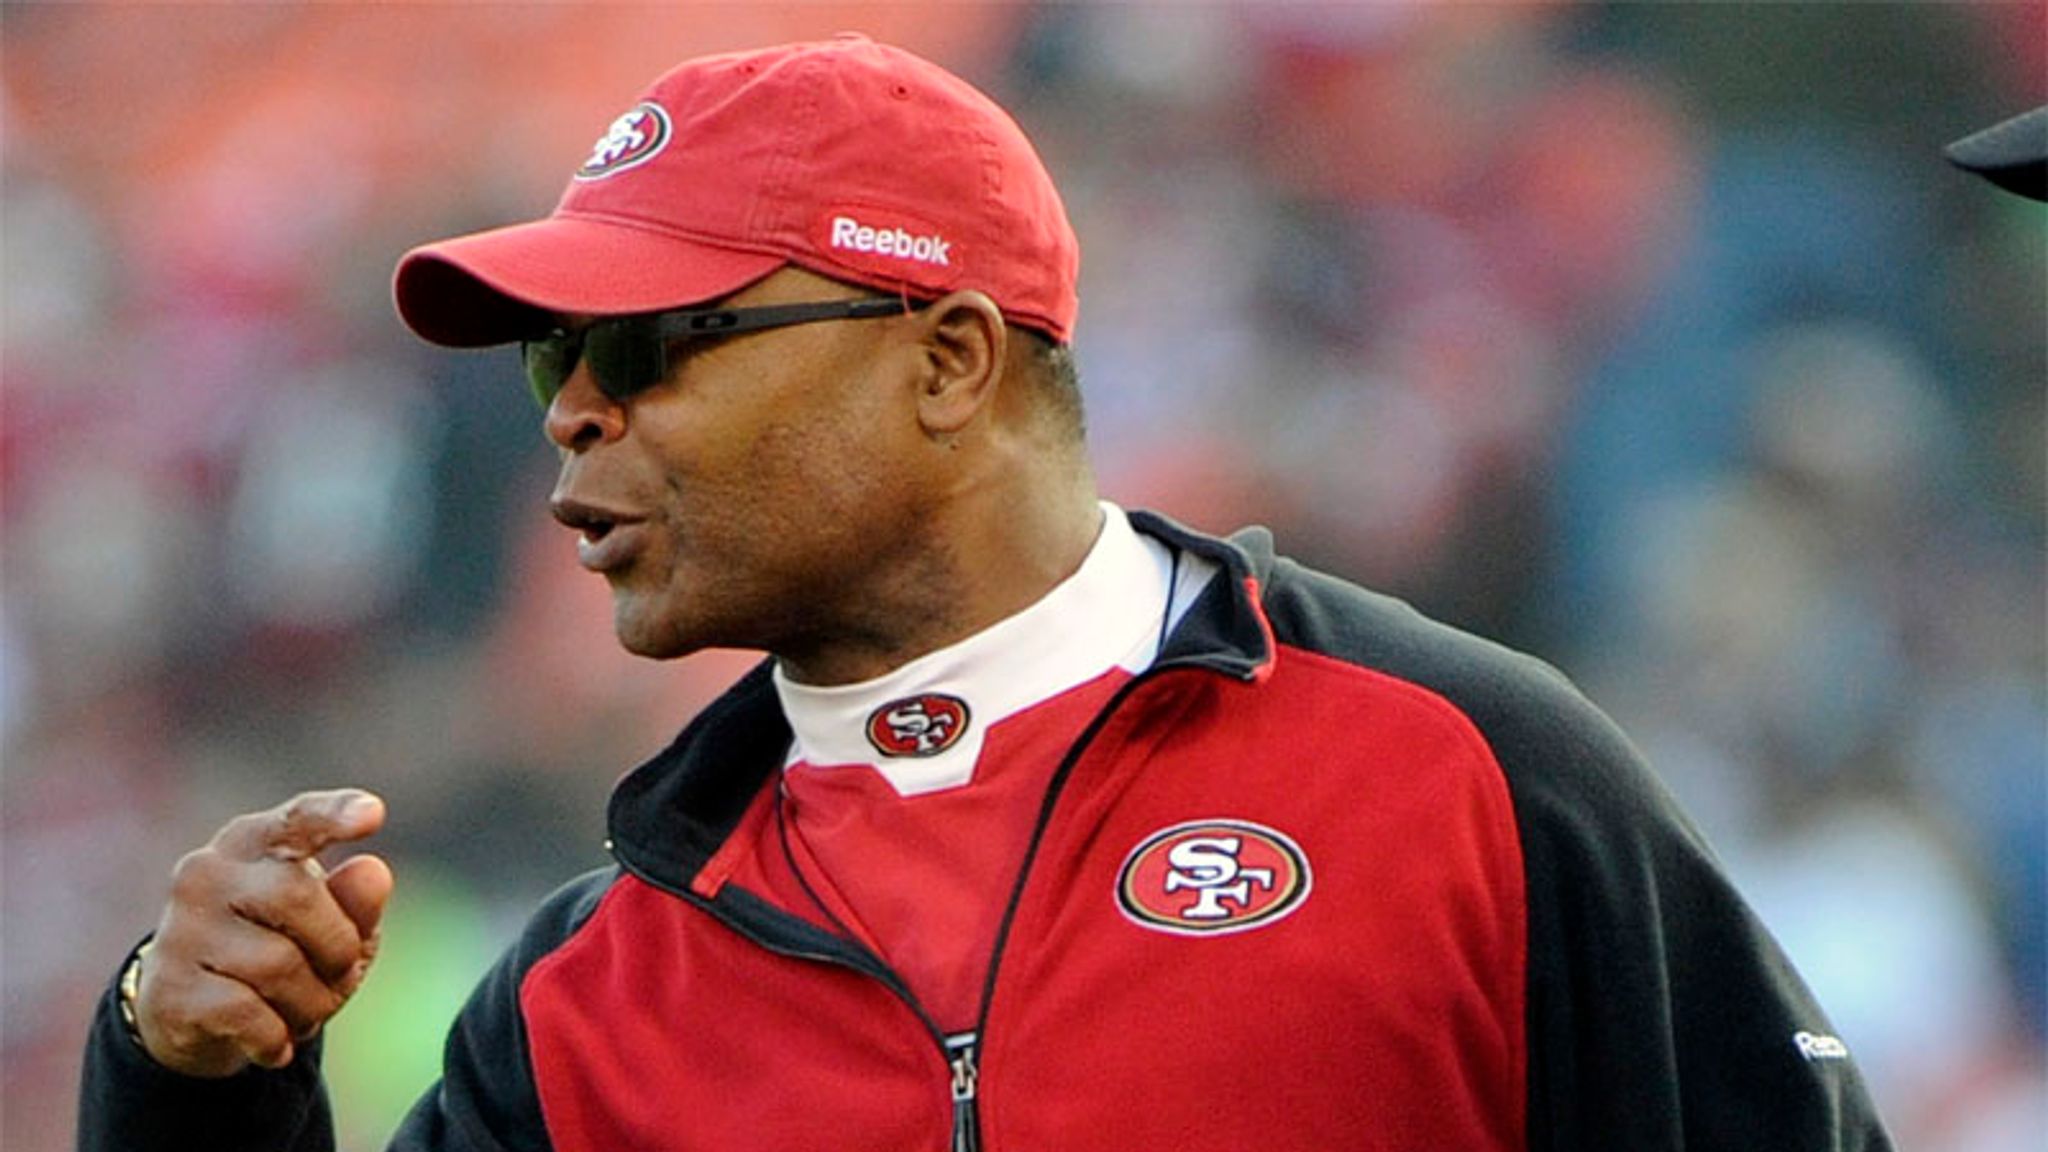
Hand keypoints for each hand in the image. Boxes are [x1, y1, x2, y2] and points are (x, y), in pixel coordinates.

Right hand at [130, 789, 394, 1077]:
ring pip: (278, 966)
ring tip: (301, 1010)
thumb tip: (374, 870)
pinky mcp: (170, 986)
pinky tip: (273, 1042)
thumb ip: (355, 901)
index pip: (298, 820)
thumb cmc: (278, 950)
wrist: (193, 1013)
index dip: (334, 815)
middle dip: (338, 949)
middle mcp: (207, 872)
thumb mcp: (330, 926)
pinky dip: (276, 1038)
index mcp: (255, 842)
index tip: (373, 813)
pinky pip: (249, 1015)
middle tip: (337, 975)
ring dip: (311, 1004)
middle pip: (298, 898)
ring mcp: (181, 929)